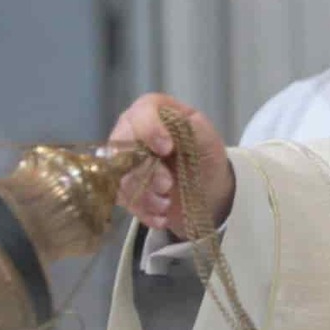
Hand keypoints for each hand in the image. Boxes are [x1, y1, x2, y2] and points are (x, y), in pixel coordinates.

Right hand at [110, 93, 230, 234]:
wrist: (205, 187)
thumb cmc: (204, 154)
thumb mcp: (208, 138)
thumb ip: (195, 128)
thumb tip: (180, 126)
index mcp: (152, 113)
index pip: (141, 114)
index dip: (149, 130)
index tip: (166, 148)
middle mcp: (130, 133)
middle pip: (123, 148)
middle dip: (146, 171)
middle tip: (167, 185)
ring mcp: (123, 161)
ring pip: (122, 178)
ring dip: (146, 196)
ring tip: (168, 205)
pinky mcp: (123, 187)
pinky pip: (124, 200)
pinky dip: (144, 211)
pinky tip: (161, 217)